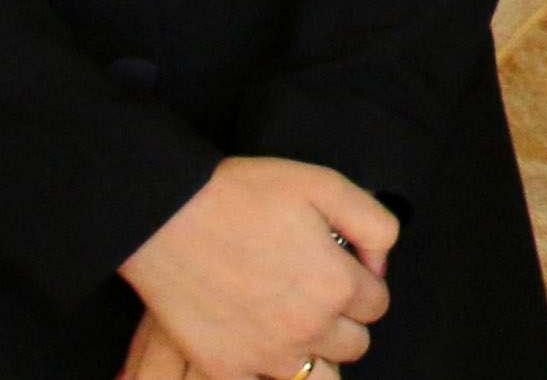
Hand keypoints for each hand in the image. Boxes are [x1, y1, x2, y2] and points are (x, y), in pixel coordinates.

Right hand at [120, 157, 395, 375]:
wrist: (166, 214)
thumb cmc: (244, 194)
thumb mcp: (325, 185)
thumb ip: (373, 224)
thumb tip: (379, 265)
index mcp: (336, 285)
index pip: (377, 305)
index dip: (362, 284)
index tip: (341, 270)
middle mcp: (307, 328)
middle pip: (354, 344)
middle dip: (343, 320)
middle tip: (315, 293)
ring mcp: (264, 354)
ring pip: (318, 377)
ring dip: (315, 354)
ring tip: (294, 326)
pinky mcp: (225, 367)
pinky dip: (269, 372)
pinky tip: (262, 345)